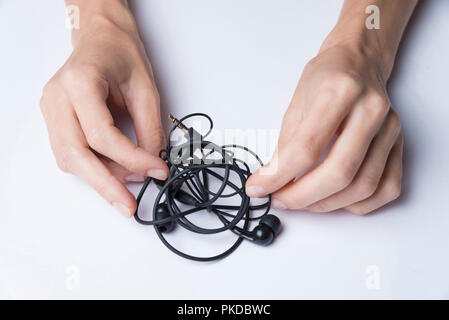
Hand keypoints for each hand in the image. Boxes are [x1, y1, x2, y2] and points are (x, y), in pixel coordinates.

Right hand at [40, 12, 167, 217]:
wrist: (101, 38)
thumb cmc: (121, 54)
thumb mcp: (146, 89)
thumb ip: (149, 128)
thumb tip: (152, 164)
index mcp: (79, 82)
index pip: (102, 135)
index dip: (131, 159)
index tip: (156, 171)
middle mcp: (58, 98)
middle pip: (75, 154)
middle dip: (105, 185)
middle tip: (128, 206)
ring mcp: (51, 109)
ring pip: (69, 158)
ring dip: (99, 178)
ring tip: (128, 188)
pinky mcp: (55, 119)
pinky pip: (69, 153)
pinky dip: (92, 167)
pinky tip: (113, 173)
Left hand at [246, 43, 402, 214]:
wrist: (359, 61)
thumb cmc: (326, 78)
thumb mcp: (295, 104)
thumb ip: (285, 145)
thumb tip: (270, 180)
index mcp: (339, 92)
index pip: (307, 147)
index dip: (279, 176)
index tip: (259, 188)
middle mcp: (370, 111)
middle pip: (340, 172)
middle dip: (302, 196)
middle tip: (280, 200)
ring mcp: (390, 129)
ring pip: (364, 186)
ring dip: (327, 204)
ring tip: (302, 201)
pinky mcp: (399, 144)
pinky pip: (387, 189)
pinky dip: (357, 204)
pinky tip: (335, 199)